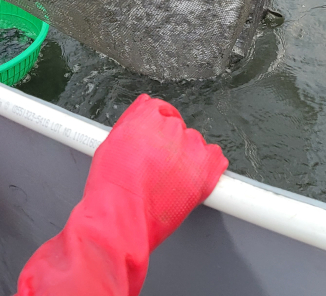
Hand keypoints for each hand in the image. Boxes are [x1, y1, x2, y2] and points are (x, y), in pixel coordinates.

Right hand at [87, 94, 227, 247]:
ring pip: (194, 144)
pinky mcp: (206, 167)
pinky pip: (215, 158)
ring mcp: (191, 146)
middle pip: (177, 128)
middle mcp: (171, 127)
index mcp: (147, 117)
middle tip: (157, 167)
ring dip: (186, 157)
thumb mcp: (110, 144)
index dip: (157, 129)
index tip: (156, 140)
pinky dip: (206, 168)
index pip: (161, 110)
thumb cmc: (111, 188)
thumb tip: (144, 106)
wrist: (123, 219)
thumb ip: (132, 120)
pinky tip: (189, 182)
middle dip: (169, 144)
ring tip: (169, 181)